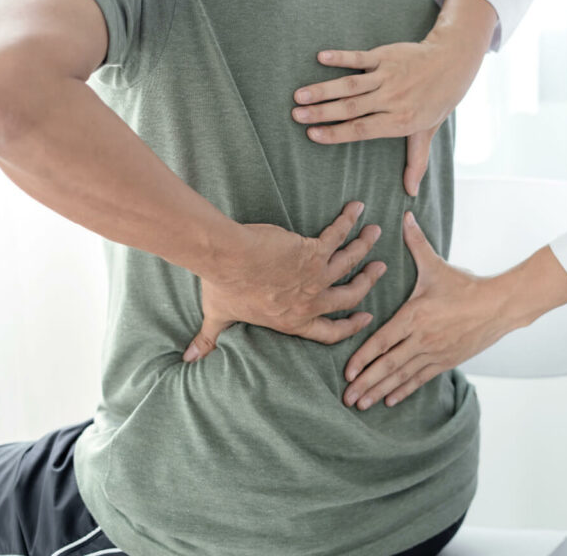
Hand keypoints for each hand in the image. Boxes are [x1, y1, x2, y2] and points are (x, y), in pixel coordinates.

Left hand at [184, 201, 387, 361]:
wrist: (228, 258)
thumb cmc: (224, 287)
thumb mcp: (218, 317)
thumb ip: (209, 339)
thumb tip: (188, 358)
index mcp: (292, 321)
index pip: (329, 332)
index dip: (350, 327)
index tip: (364, 318)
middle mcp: (310, 302)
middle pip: (349, 296)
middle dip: (367, 283)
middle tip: (378, 271)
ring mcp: (315, 276)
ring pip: (350, 262)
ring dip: (365, 247)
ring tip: (376, 233)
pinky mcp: (313, 251)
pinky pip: (338, 235)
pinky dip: (349, 220)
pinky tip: (356, 208)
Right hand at [292, 0, 496, 195]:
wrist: (451, 64)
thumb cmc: (435, 102)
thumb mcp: (426, 133)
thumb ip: (416, 162)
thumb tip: (411, 193)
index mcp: (399, 121)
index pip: (362, 129)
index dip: (337, 133)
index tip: (312, 135)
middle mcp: (392, 99)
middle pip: (351, 107)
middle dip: (322, 112)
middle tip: (295, 115)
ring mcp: (388, 76)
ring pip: (351, 84)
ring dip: (324, 89)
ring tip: (300, 95)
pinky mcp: (385, 56)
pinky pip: (360, 57)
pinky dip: (341, 57)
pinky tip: (321, 58)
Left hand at [341, 211, 511, 409]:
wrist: (500, 305)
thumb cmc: (465, 285)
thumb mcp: (436, 265)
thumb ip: (416, 243)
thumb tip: (404, 216)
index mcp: (414, 315)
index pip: (382, 341)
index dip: (363, 358)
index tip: (347, 372)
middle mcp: (421, 338)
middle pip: (388, 364)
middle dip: (366, 382)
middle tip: (348, 398)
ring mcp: (434, 352)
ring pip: (402, 376)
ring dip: (380, 391)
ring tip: (361, 405)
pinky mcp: (446, 361)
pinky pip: (420, 379)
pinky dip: (403, 390)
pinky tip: (388, 401)